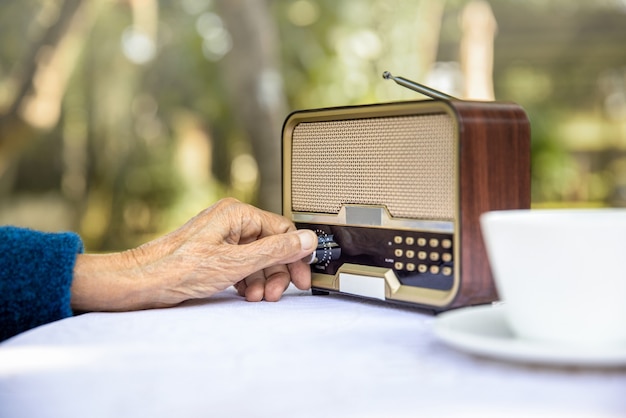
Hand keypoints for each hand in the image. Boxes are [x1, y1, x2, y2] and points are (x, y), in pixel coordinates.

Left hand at [71, 198, 316, 311]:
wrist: (144, 282)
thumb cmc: (179, 269)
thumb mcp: (237, 263)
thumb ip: (276, 251)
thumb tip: (307, 240)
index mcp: (238, 214)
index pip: (282, 230)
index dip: (295, 255)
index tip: (301, 277)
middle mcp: (232, 221)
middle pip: (272, 245)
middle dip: (277, 271)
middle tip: (278, 292)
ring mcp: (223, 237)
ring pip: (258, 257)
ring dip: (262, 279)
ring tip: (257, 296)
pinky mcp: (215, 252)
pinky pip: (243, 264)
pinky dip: (248, 280)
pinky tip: (245, 293)